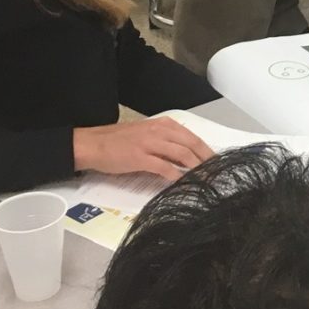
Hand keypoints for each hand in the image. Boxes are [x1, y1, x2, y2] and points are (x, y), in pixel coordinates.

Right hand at [71, 117, 213, 180]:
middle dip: (206, 160)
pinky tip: (183, 184)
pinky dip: (176, 176)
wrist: (92, 144)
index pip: (192, 137)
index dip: (206, 150)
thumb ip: (165, 143)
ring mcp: (149, 143)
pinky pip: (164, 167)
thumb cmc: (118, 142)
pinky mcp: (140, 158)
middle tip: (216, 174)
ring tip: (205, 181)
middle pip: (191, 145)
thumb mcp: (146, 135)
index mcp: (162, 124)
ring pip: (182, 155)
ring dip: (196, 169)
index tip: (216, 163)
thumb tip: (185, 158)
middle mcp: (159, 130)